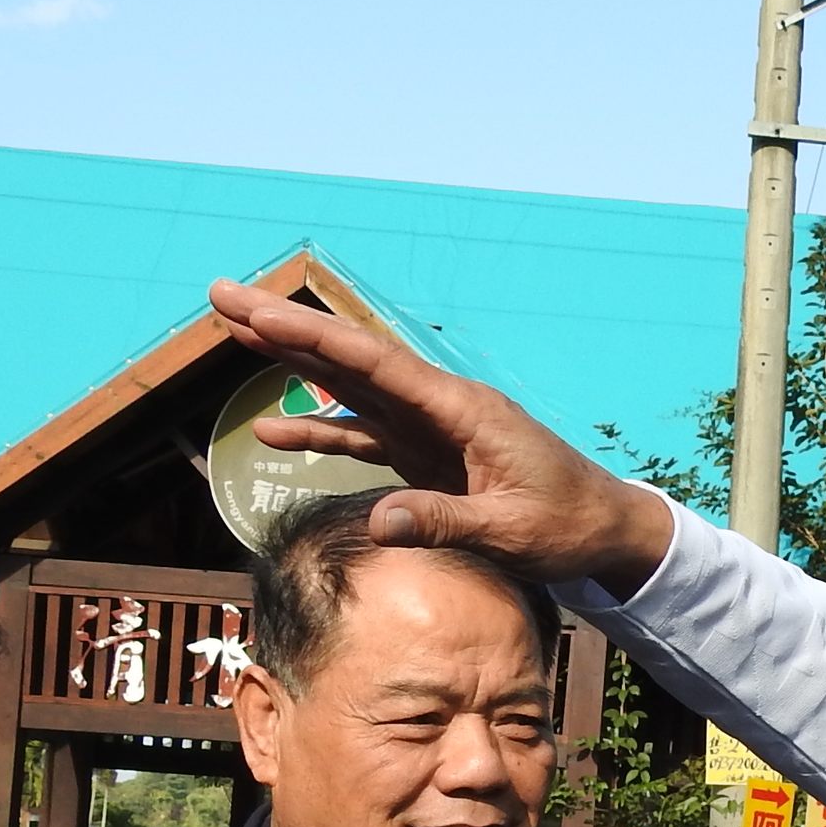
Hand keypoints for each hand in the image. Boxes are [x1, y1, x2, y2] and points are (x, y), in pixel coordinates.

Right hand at [206, 279, 674, 593]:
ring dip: (294, 364)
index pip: (373, 364)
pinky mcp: (426, 455)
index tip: (257, 311)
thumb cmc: (566, 525)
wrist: (604, 529)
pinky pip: (364, 435)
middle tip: (221, 295)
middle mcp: (439, 406)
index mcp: (460, 410)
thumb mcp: (509, 531)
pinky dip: (320, 429)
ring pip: (350, 388)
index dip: (310, 338)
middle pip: (351, 359)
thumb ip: (444, 522)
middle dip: (286, 328)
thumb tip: (380, 522)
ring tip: (235, 336)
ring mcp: (430, 428)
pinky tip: (273, 431)